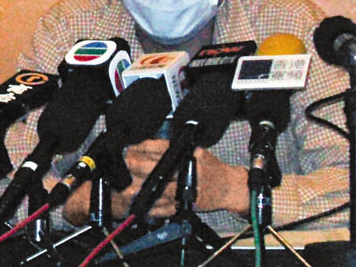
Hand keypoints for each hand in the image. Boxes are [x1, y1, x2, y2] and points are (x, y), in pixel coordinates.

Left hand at [112, 140, 248, 218]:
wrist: (229, 186)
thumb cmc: (211, 167)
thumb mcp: (196, 150)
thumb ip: (176, 148)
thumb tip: (149, 146)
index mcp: (190, 154)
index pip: (163, 148)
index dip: (145, 147)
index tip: (132, 147)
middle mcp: (188, 170)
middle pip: (159, 168)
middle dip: (139, 166)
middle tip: (127, 164)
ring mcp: (187, 189)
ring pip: (160, 189)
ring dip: (142, 188)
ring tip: (128, 186)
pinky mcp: (187, 204)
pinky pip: (167, 208)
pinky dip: (153, 208)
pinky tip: (142, 205)